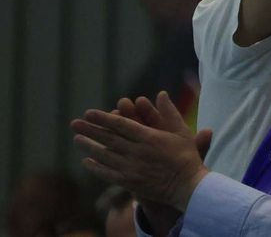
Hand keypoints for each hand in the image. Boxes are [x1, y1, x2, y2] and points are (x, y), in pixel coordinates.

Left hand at [72, 92, 210, 210]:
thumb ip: (169, 112)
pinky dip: (96, 168)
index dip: (103, 118)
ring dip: (89, 147)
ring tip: (77, 139)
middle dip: (90, 130)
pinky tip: (86, 162)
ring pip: (105, 155)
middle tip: (74, 123)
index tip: (89, 113)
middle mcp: (137, 151)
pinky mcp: (129, 182)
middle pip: (108, 138)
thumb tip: (161, 93)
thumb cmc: (186, 156)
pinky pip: (108, 174)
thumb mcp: (181, 131)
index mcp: (149, 137)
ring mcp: (131, 168)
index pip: (121, 125)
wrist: (187, 185)